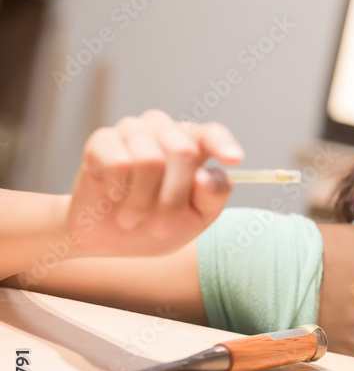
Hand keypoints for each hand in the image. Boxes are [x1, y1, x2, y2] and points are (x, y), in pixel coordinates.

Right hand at [67, 109, 243, 257]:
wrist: (112, 239)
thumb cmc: (160, 223)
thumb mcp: (197, 218)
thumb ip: (212, 197)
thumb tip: (206, 176)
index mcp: (195, 145)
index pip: (212, 134)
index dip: (223, 145)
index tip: (234, 159)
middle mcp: (166, 131)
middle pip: (183, 151)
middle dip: (174, 197)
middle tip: (162, 225)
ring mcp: (133, 131)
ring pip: (149, 160)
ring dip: (142, 201)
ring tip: (134, 216)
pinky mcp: (102, 140)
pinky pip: (118, 163)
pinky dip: (118, 192)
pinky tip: (114, 197)